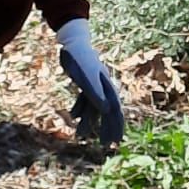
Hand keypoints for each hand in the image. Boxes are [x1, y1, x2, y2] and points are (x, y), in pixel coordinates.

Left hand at [56, 18, 123, 151]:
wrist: (72, 43)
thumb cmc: (80, 59)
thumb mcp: (87, 77)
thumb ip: (96, 94)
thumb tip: (107, 111)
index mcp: (107, 88)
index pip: (116, 111)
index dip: (117, 127)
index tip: (116, 141)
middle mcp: (103, 88)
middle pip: (108, 112)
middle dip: (107, 129)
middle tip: (105, 145)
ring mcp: (94, 85)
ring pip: (93, 108)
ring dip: (88, 122)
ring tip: (80, 136)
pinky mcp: (84, 82)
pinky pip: (84, 100)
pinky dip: (80, 109)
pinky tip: (74, 117)